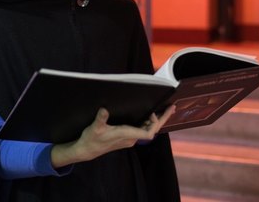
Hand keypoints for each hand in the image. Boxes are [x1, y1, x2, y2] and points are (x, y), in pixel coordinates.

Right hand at [51, 104, 175, 167]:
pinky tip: (148, 116)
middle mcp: (131, 138)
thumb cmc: (91, 140)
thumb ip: (100, 119)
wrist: (87, 150)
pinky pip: (141, 129)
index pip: (148, 133)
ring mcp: (129, 138)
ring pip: (147, 129)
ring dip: (156, 120)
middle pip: (152, 130)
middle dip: (162, 118)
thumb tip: (104, 110)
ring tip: (164, 109)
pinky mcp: (126, 137)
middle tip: (172, 107)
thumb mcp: (95, 128)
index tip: (152, 112)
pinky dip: (147, 122)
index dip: (154, 123)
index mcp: (127, 135)